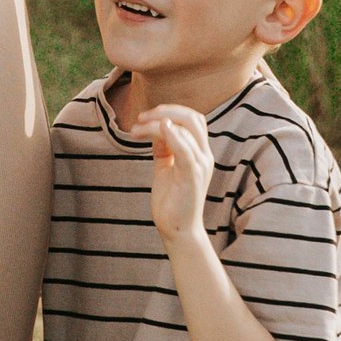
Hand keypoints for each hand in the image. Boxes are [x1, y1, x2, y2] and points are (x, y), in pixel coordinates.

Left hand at [132, 103, 215, 244]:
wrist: (177, 230)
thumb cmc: (171, 201)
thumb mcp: (165, 167)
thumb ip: (163, 148)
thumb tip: (155, 128)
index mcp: (199, 153)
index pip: (192, 119)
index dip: (169, 111)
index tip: (144, 117)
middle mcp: (204, 156)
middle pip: (193, 118)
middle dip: (165, 110)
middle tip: (141, 117)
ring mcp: (200, 165)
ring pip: (187, 128)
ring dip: (158, 122)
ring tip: (136, 129)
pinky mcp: (192, 176)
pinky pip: (185, 149)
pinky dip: (171, 135)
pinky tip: (156, 128)